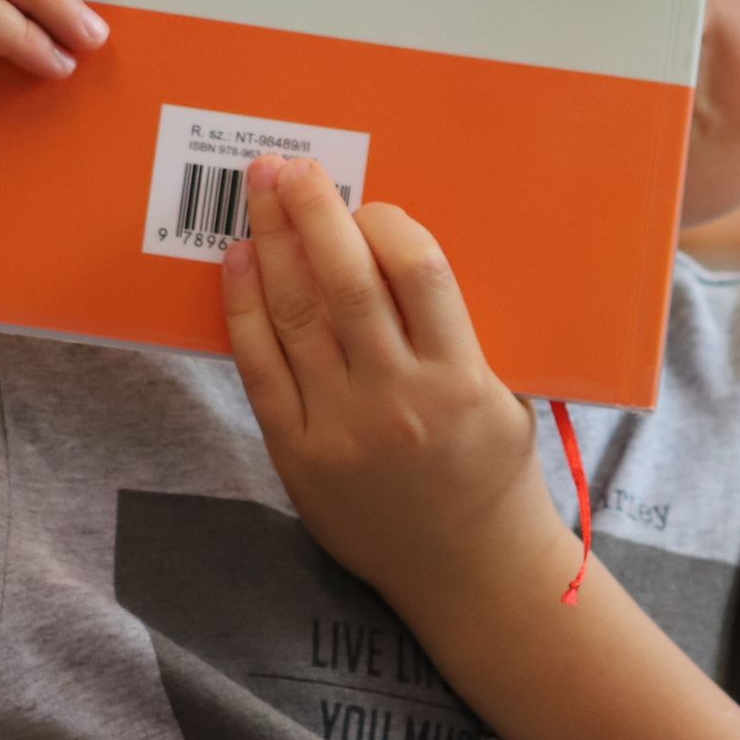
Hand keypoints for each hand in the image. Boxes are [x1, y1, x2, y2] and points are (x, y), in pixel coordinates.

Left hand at [219, 155, 557, 603]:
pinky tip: (237, 262)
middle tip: (291, 167)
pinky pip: (261, 367)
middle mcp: (398, 399)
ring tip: (257, 195)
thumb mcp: (503, 397)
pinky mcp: (300, 455)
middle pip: (346, 282)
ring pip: (296, 316)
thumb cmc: (493, 477)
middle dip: (314, 214)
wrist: (469, 573)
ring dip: (272, 244)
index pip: (419, 272)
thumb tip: (395, 255)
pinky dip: (244, 308)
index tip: (370, 204)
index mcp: (460, 378)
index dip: (386, 224)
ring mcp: (342, 429)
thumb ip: (454, 335)